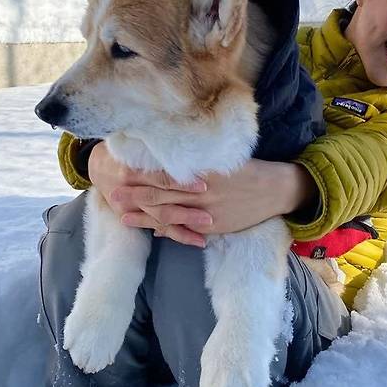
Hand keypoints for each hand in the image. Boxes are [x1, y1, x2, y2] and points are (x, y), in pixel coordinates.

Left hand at [87, 144, 307, 245]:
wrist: (273, 189)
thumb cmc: (246, 167)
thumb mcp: (221, 156)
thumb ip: (197, 158)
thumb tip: (171, 154)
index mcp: (202, 170)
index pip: (166, 172)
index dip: (143, 173)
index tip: (122, 171)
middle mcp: (202, 191)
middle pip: (163, 195)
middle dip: (136, 196)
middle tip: (113, 195)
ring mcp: (207, 212)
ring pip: (170, 215)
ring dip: (145, 217)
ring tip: (123, 217)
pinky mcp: (214, 228)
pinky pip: (187, 230)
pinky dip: (169, 231)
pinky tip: (153, 232)